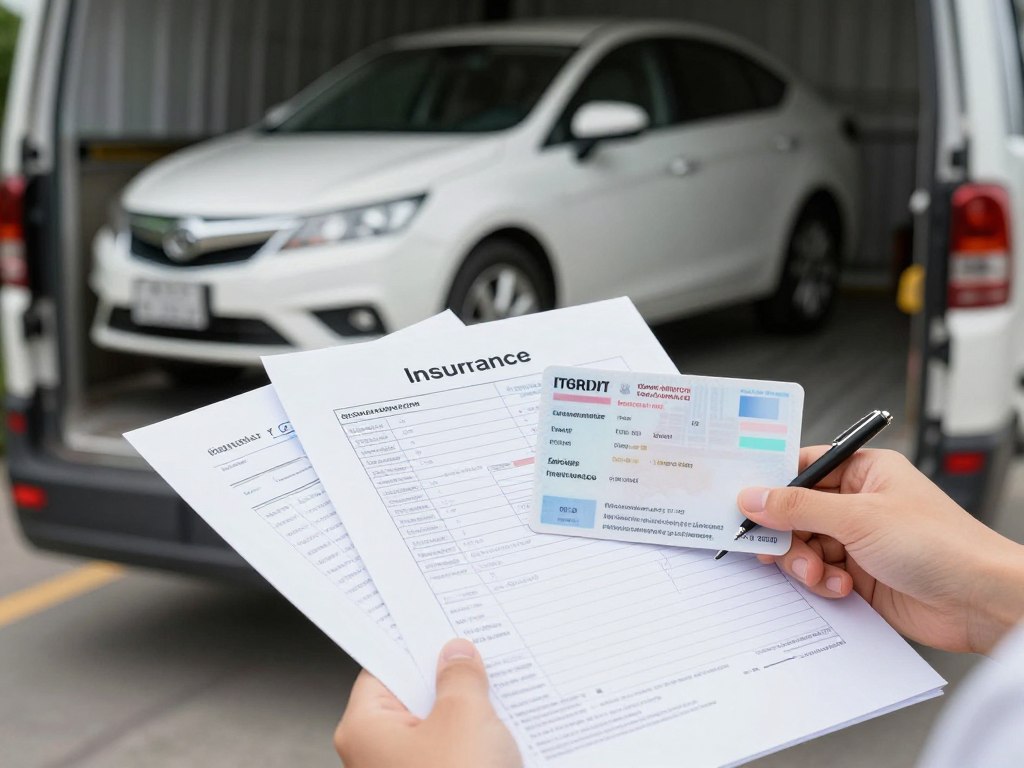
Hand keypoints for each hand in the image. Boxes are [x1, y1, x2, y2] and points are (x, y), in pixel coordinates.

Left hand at [335, 638, 521, 767]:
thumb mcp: (465, 718)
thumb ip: (461, 677)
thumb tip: (457, 655)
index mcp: (365, 727)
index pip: (383, 667)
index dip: (414, 643)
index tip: (438, 621)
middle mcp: (375, 754)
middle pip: (412, 697)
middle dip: (448, 678)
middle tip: (479, 653)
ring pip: (436, 729)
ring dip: (468, 712)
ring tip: (499, 690)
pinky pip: (451, 755)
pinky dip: (474, 742)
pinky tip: (504, 729)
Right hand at [740, 447, 1023, 654]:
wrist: (982, 602)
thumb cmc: (941, 545)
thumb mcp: (859, 517)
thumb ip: (799, 507)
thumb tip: (752, 497)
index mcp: (864, 471)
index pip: (802, 466)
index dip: (770, 481)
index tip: (741, 497)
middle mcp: (858, 503)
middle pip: (795, 511)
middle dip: (784, 532)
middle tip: (772, 546)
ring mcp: (857, 541)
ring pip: (803, 546)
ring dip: (803, 562)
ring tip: (819, 573)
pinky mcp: (859, 576)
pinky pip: (818, 575)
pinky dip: (821, 583)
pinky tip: (840, 588)